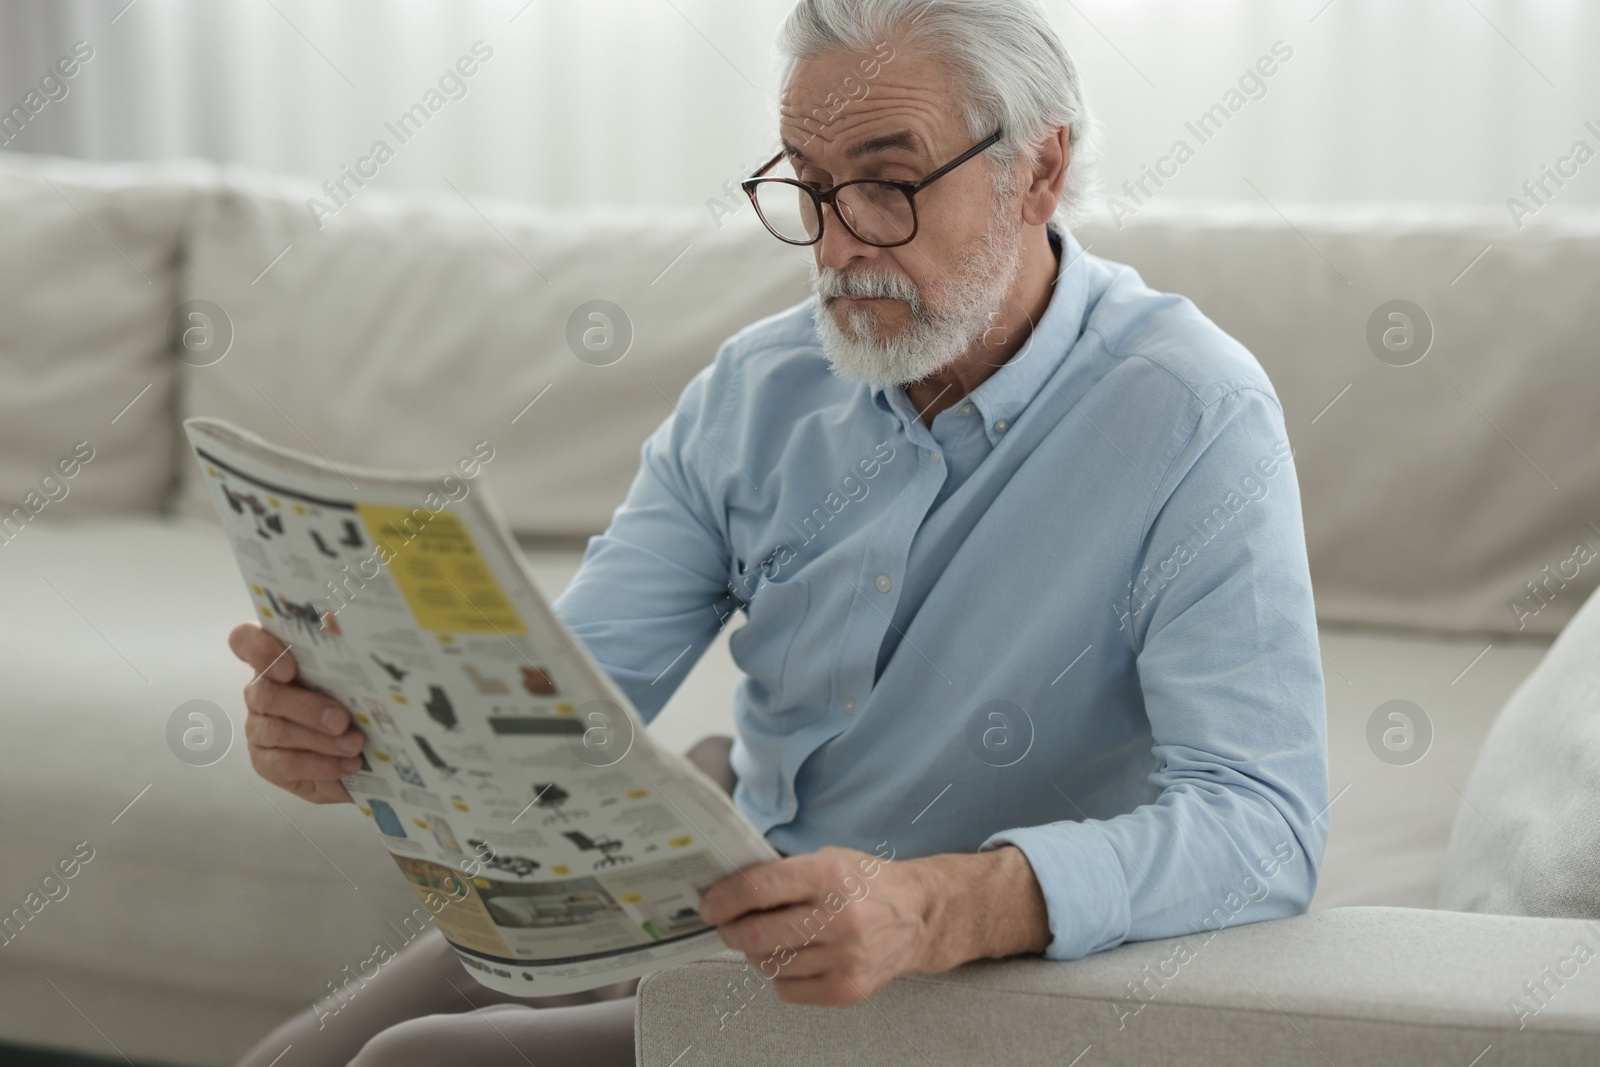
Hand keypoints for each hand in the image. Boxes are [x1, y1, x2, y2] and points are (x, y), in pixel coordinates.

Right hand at [229, 623, 364, 803]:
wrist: (359, 756)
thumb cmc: (354, 705)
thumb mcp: (354, 683)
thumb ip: (349, 669)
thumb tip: (372, 664)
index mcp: (276, 661)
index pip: (245, 641)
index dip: (258, 649)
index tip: (288, 668)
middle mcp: (260, 692)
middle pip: (266, 693)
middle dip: (307, 707)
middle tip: (342, 720)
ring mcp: (259, 728)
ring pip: (277, 731)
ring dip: (321, 740)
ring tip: (355, 744)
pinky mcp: (265, 762)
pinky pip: (285, 764)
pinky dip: (321, 765)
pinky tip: (349, 764)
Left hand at [699, 844, 1050, 1006]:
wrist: (919, 916)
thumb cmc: (866, 883)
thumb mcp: (827, 858)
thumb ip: (782, 872)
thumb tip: (727, 887)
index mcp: (829, 875)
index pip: (757, 889)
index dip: (723, 899)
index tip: (709, 905)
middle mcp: (838, 918)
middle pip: (755, 934)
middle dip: (730, 930)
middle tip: (728, 925)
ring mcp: (844, 958)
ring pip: (768, 964)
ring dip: (757, 952)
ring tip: (770, 938)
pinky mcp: (847, 989)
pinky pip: (787, 989)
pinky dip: (781, 975)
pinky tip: (796, 957)